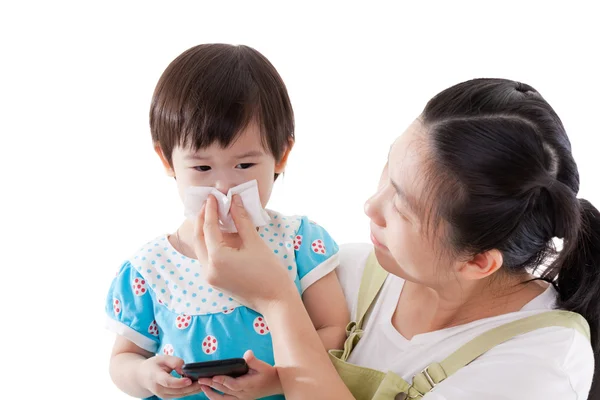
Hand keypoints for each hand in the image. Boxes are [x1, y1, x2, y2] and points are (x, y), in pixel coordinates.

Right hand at [137, 355, 202, 398]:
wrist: (142, 376)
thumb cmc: (153, 365)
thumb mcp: (162, 358)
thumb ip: (174, 362)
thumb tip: (185, 369)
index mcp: (155, 377)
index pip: (168, 382)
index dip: (179, 382)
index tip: (190, 379)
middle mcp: (159, 389)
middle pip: (177, 390)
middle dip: (192, 386)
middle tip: (205, 380)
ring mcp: (163, 395)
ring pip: (181, 394)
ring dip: (193, 389)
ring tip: (205, 382)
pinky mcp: (168, 397)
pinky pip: (181, 395)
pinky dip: (190, 391)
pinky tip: (199, 385)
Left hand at [193, 195, 294, 310]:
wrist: (276, 300)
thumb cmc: (269, 271)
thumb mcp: (255, 242)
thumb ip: (241, 219)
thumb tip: (234, 200)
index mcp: (217, 258)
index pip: (209, 227)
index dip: (211, 209)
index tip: (213, 196)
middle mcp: (208, 268)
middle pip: (199, 237)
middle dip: (203, 218)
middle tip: (210, 203)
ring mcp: (210, 276)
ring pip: (201, 248)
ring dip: (205, 231)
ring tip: (214, 215)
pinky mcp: (215, 280)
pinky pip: (207, 257)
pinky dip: (210, 243)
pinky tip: (220, 234)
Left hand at [198, 350, 281, 398]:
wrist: (274, 384)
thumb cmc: (268, 373)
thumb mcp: (262, 365)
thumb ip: (253, 360)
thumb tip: (247, 354)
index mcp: (248, 385)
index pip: (233, 385)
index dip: (223, 381)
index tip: (214, 376)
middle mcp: (243, 394)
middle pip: (225, 391)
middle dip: (212, 385)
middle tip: (201, 379)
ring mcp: (241, 398)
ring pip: (223, 399)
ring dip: (211, 394)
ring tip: (202, 386)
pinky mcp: (239, 399)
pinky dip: (216, 397)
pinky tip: (209, 391)